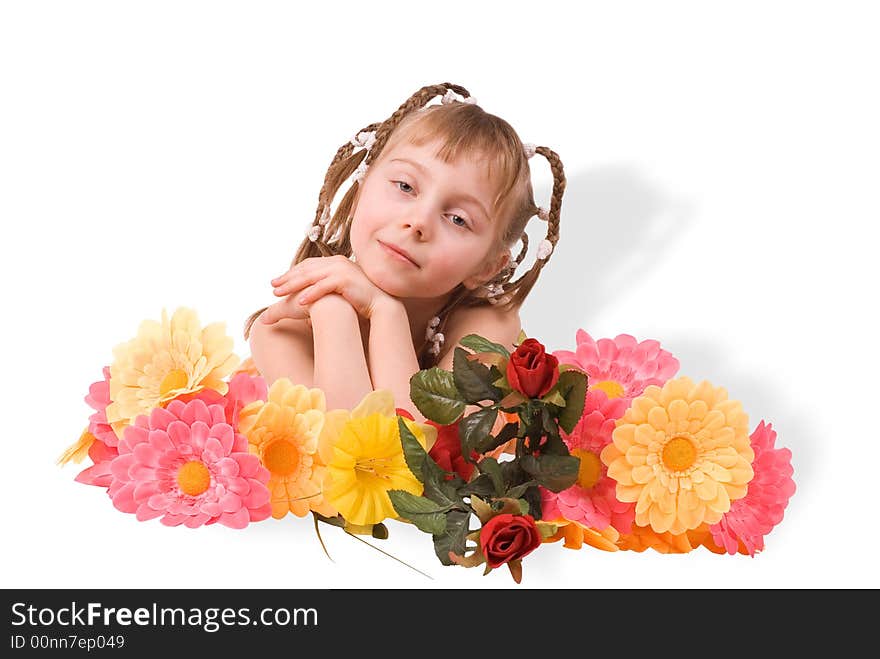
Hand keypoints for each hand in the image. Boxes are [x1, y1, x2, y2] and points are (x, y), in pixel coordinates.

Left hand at [268, 255, 395, 319]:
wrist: (382, 303)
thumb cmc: (362, 298)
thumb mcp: (342, 288)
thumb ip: (327, 287)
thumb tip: (312, 295)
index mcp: (335, 262)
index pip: (308, 265)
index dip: (292, 273)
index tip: (278, 281)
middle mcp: (336, 262)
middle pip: (306, 269)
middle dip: (287, 278)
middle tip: (272, 287)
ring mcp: (341, 270)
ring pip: (311, 277)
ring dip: (293, 285)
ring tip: (279, 294)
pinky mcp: (345, 280)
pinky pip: (324, 287)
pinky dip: (311, 294)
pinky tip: (300, 302)